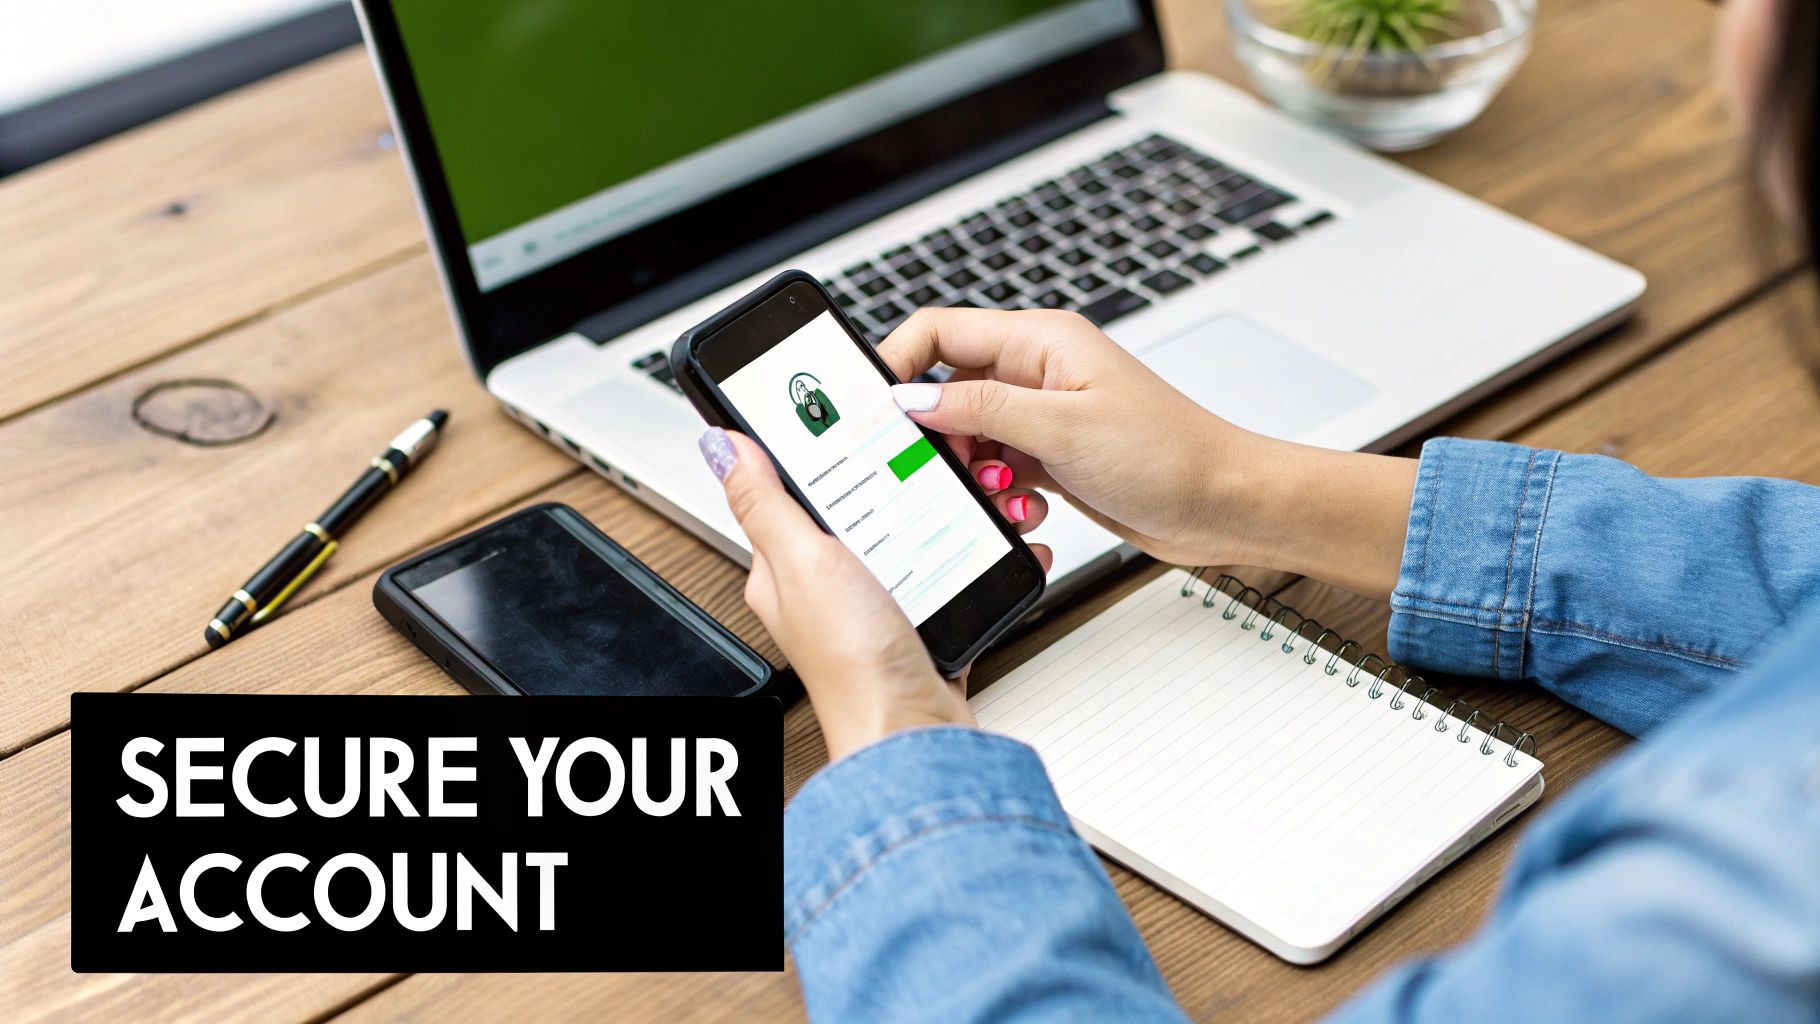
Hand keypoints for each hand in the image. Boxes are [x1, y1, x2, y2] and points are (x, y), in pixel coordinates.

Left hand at [697, 427, 977, 761]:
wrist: (915, 735)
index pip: (792, 487)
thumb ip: (765, 502)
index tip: (857, 413)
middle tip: (936, 452)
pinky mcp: (920, 621)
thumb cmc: (853, 664)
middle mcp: (827, 585)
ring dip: (945, 510)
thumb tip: (719, 445)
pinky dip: (972, 550)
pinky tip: (991, 537)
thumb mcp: (802, 562)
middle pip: (861, 503)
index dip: (822, 448)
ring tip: (974, 491)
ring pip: (911, 531)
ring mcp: (876, 603)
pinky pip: (949, 569)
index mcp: (784, 566)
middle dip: (901, 475)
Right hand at [878, 308, 1417, 596]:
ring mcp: (1043, 415)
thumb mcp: (1064, 428)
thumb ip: (982, 408)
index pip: (938, 330)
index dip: (896, 364)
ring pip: (968, 436)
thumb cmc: (1173, 455)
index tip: (871, 409)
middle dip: (939, 436)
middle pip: (946, 389)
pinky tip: (1028, 506)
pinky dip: (1000, 492)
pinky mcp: (1051, 454)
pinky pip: (997, 468)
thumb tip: (914, 398)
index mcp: (1039, 340)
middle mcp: (1036, 371)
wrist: (1226, 505)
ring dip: (974, 472)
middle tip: (950, 470)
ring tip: (1005, 492)